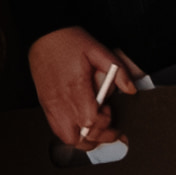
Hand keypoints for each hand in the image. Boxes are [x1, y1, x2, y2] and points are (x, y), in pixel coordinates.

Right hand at [26, 26, 138, 155]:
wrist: (44, 34)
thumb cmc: (69, 41)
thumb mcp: (98, 50)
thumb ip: (118, 70)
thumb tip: (130, 88)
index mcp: (75, 87)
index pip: (90, 121)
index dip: (104, 123)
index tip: (110, 112)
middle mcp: (61, 99)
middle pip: (79, 136)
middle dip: (98, 137)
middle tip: (109, 130)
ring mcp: (51, 104)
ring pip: (66, 137)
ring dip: (84, 140)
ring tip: (95, 132)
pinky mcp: (46, 104)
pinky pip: (56, 129)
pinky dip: (70, 133)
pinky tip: (80, 126)